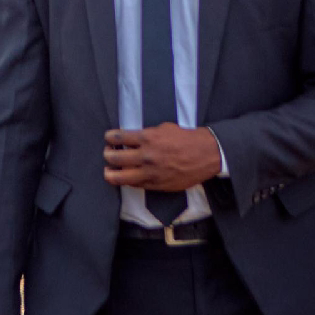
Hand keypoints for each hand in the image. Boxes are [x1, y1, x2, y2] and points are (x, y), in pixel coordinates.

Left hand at [103, 124, 222, 191]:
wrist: (206, 155)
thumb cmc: (185, 139)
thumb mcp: (163, 129)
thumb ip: (145, 134)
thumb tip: (129, 140)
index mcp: (147, 138)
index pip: (117, 138)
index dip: (109, 138)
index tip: (108, 139)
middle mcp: (146, 156)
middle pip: (113, 158)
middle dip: (107, 155)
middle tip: (108, 153)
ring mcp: (151, 173)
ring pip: (119, 177)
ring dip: (110, 173)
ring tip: (109, 170)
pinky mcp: (157, 185)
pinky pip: (135, 185)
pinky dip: (128, 181)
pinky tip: (127, 176)